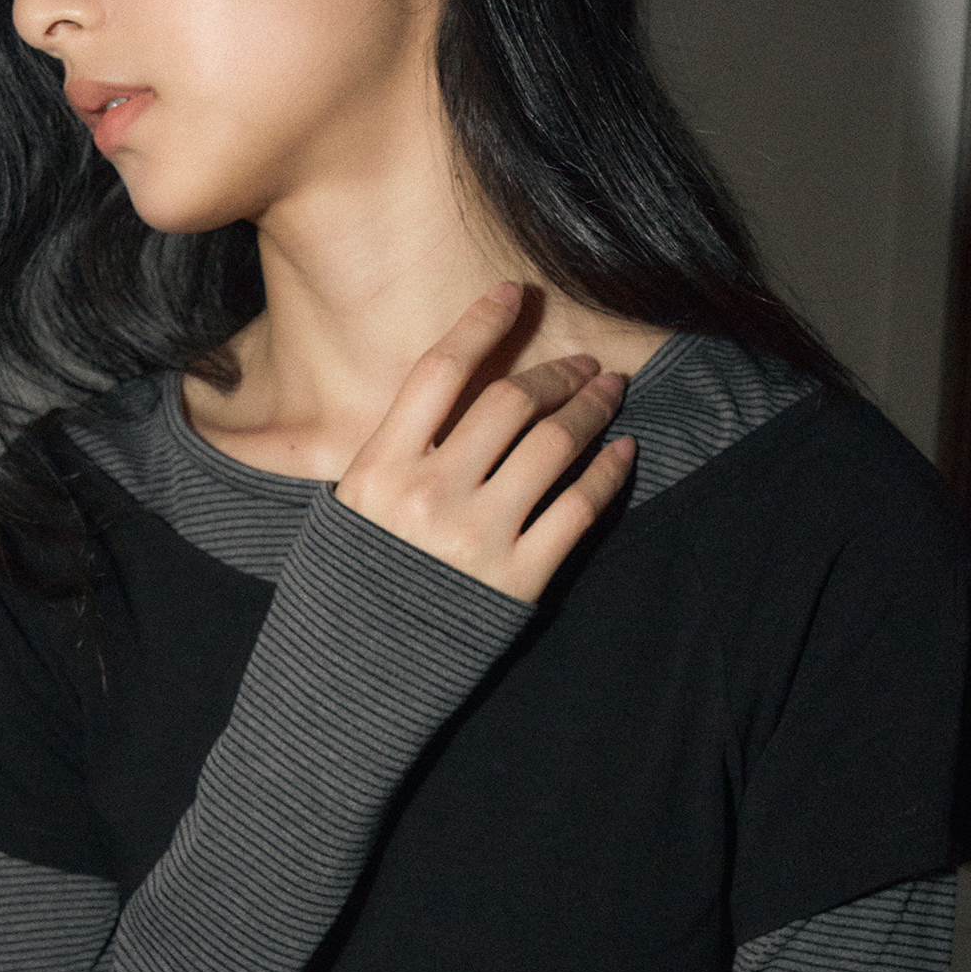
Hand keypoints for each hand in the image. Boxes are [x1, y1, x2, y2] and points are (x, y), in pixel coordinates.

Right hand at [334, 283, 635, 601]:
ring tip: (609, 395)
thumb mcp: (347, 508)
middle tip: (583, 365)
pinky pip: (578, 509)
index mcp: (379, 468)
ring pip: (553, 446)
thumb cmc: (351, 586)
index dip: (483, 323)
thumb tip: (454, 398)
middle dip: (556, 373)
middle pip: (510, 403)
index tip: (514, 295)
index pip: (440, 370)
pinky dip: (608, 473)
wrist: (354, 676)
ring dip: (590, 410)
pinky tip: (623, 452)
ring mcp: (476, 536)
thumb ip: (394, 452)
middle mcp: (429, 493)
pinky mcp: (517, 579)